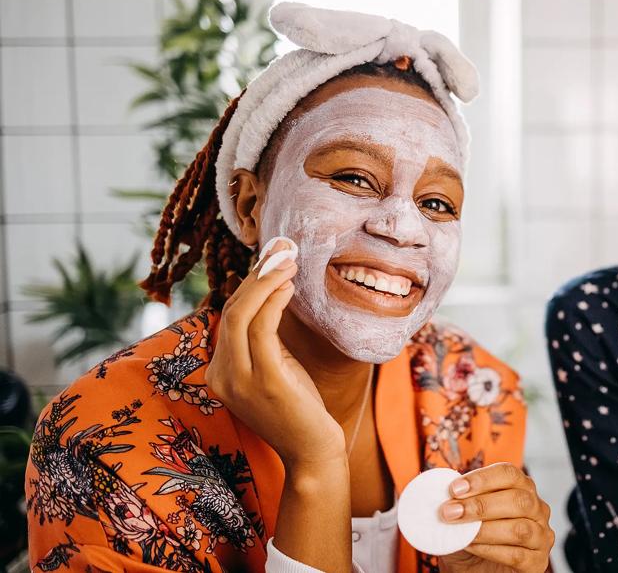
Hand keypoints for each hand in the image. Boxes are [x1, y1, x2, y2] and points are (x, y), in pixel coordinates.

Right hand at [206, 237, 346, 469]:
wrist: (312, 453)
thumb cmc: (299, 408)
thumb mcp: (276, 367)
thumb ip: (265, 337)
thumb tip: (270, 290)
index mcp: (220, 372)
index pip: (228, 317)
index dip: (248, 284)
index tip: (270, 257)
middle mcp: (221, 376)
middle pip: (231, 311)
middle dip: (256, 274)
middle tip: (281, 249)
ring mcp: (239, 381)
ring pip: (241, 315)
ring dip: (266, 281)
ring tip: (288, 260)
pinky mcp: (265, 381)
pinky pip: (262, 330)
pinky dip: (273, 301)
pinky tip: (288, 285)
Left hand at [438, 463, 553, 572]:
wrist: (475, 572)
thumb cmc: (472, 539)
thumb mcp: (463, 517)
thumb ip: (458, 502)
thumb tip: (437, 490)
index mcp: (522, 489)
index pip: (510, 474)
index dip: (482, 478)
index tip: (454, 489)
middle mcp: (537, 509)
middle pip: (518, 500)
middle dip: (481, 505)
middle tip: (450, 512)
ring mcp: (541, 536)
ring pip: (520, 528)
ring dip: (484, 529)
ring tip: (458, 531)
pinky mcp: (537, 562)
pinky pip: (517, 555)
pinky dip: (490, 550)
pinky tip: (471, 546)